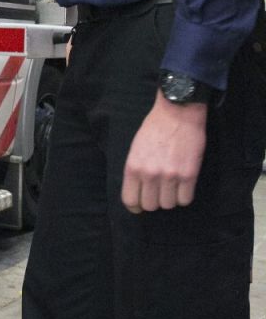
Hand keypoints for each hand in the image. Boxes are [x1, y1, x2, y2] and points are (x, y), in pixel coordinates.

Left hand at [121, 91, 206, 212]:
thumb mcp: (135, 148)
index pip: (130, 200)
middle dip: (154, 201)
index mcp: (133, 167)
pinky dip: (185, 195)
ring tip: (173, 185)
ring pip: (168, 205)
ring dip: (171, 198)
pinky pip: (185, 200)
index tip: (141, 204)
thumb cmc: (155, 127)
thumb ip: (136, 171)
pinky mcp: (189, 175)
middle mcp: (150, 174)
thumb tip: (138, 191)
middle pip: (150, 206)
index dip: (136, 206)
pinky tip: (184, 185)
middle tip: (159, 191)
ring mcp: (170, 176)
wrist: (178, 112)